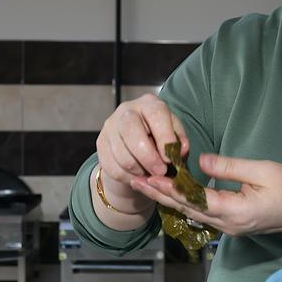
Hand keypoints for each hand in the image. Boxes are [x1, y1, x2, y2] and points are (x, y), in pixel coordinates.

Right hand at [96, 93, 187, 207]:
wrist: (135, 144)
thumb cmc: (160, 138)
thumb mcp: (174, 135)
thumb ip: (179, 142)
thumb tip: (182, 149)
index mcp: (149, 104)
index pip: (156, 115)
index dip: (164, 138)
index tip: (171, 159)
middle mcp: (126, 110)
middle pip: (131, 131)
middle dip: (148, 157)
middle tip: (160, 172)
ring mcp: (110, 126)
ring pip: (121, 154)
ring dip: (138, 170)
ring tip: (150, 174)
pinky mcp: (100, 142)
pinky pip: (111, 166)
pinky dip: (127, 177)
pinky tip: (137, 176)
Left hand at [132, 153, 281, 237]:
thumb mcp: (262, 171)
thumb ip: (229, 167)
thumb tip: (200, 161)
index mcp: (235, 211)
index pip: (195, 198)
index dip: (171, 187)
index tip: (150, 175)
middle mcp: (226, 224)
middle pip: (185, 209)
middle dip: (159, 194)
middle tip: (135, 179)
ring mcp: (227, 228)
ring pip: (189, 213)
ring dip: (166, 198)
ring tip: (144, 185)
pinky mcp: (229, 225)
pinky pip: (199, 214)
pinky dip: (181, 202)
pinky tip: (168, 194)